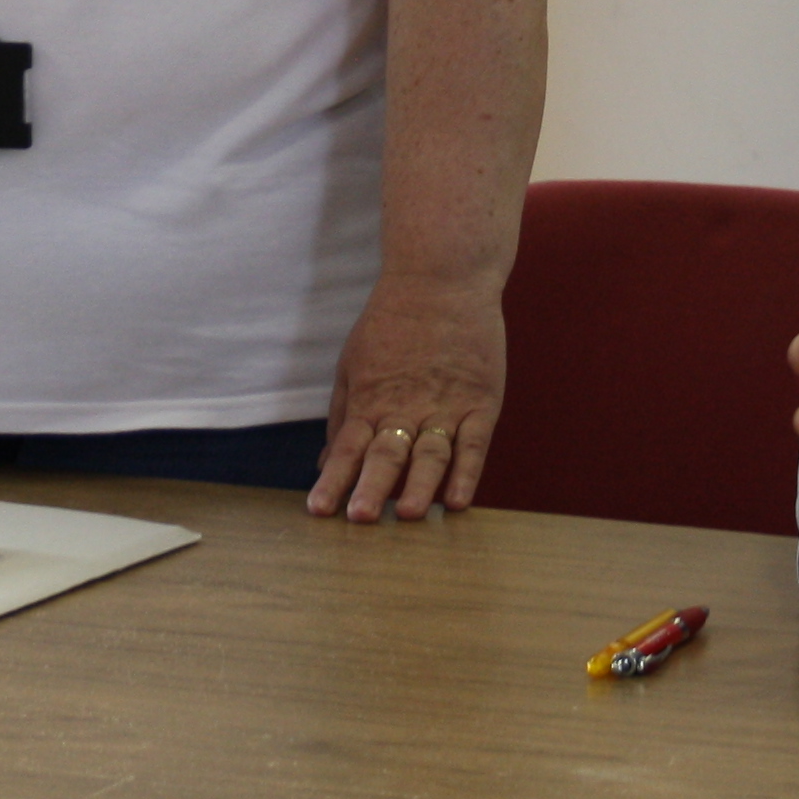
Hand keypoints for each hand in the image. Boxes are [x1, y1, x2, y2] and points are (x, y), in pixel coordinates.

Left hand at [311, 269, 503, 520]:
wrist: (442, 279)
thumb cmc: (392, 324)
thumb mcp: (353, 364)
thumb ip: (342, 417)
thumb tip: (322, 465)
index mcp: (371, 399)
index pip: (347, 447)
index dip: (333, 480)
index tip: (318, 511)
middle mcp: (405, 407)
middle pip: (386, 453)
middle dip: (371, 487)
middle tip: (359, 520)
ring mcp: (445, 406)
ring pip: (429, 453)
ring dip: (417, 485)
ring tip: (405, 514)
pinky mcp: (480, 401)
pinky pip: (473, 444)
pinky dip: (466, 474)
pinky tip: (457, 501)